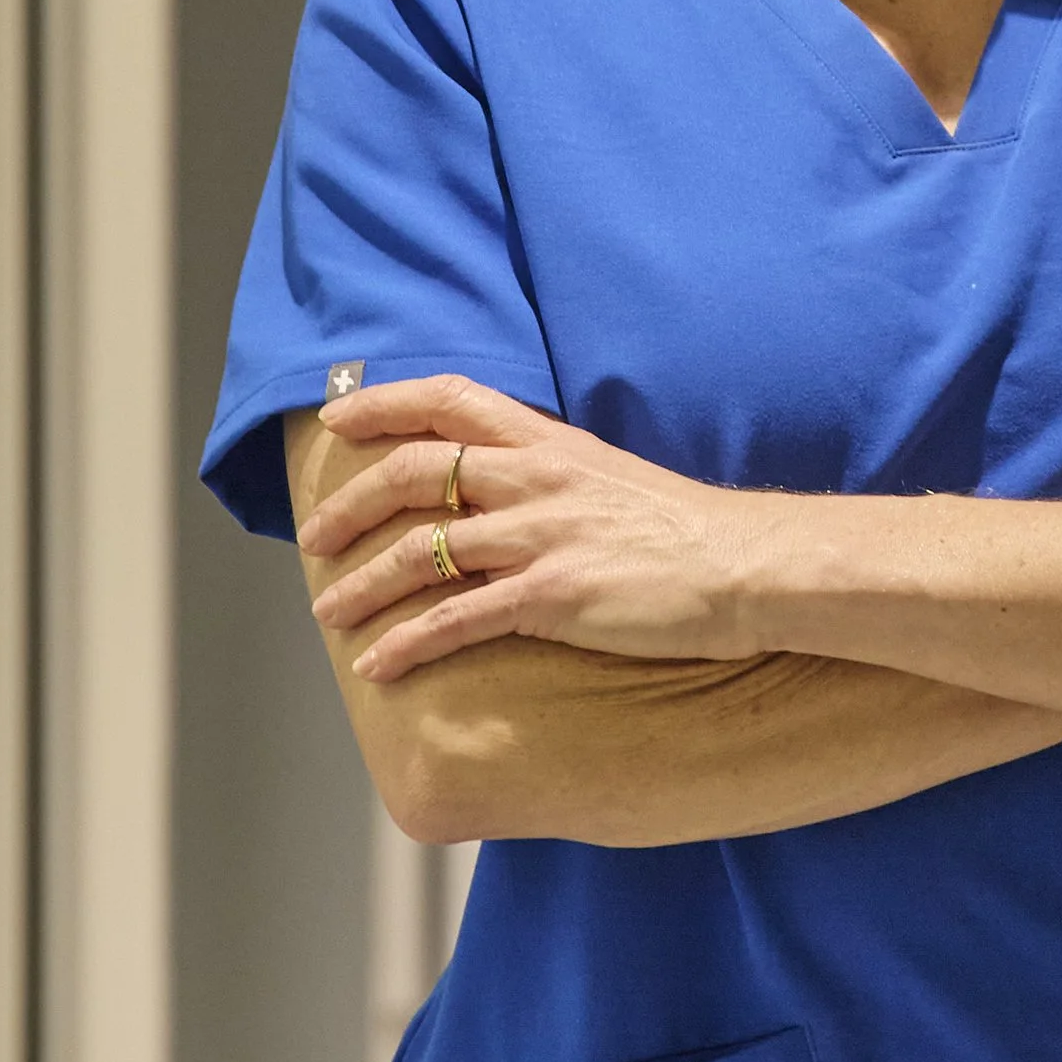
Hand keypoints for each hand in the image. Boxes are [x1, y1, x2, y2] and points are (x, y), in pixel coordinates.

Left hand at [299, 375, 772, 682]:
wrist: (747, 565)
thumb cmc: (685, 530)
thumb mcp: (609, 477)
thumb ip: (551, 476)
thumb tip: (501, 493)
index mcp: (550, 442)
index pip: (449, 399)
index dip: (384, 404)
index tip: (338, 419)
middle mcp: (535, 478)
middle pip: (413, 472)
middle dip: (350, 505)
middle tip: (313, 538)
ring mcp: (540, 536)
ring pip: (419, 551)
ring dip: (361, 584)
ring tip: (328, 612)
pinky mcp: (552, 596)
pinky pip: (455, 619)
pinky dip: (406, 641)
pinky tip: (379, 663)